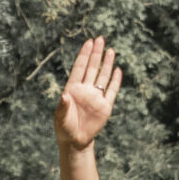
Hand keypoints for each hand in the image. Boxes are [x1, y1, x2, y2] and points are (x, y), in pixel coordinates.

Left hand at [54, 36, 122, 150]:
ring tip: (111, 50)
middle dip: (96, 54)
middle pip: (92, 68)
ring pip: (103, 76)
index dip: (84, 55)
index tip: (88, 42)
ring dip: (107, 63)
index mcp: (72, 89)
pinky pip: (111, 90)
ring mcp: (96, 97)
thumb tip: (64, 95)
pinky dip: (115, 81)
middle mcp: (85, 90)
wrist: (75, 141)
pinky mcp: (105, 106)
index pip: (80, 68)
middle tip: (100, 39)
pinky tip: (117, 70)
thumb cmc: (64, 128)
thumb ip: (63, 106)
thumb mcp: (60, 118)